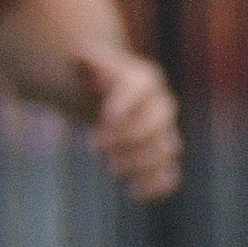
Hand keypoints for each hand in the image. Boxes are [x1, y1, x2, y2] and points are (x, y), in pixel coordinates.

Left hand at [72, 45, 181, 202]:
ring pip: (167, 150)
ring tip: (112, 168)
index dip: (123, 104)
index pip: (139, 90)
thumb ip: (85, 60)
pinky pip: (170, 174)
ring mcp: (164, 133)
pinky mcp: (160, 159)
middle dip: (128, 138)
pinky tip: (135, 192)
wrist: (110, 101)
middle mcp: (160, 106)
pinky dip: (157, 186)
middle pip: (157, 124)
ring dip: (140, 163)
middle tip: (95, 145)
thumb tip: (78, 54)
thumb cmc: (95, 82)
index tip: (103, 118)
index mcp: (143, 80)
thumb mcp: (87, 66)